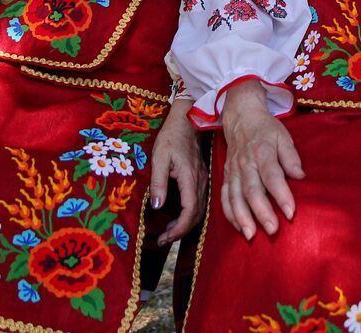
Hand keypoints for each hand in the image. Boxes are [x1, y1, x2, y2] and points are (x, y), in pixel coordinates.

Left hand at [149, 99, 206, 245]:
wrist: (187, 121)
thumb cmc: (171, 137)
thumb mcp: (159, 157)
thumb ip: (159, 182)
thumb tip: (157, 207)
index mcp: (190, 179)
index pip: (190, 211)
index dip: (178, 229)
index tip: (164, 238)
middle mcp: (200, 182)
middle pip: (197, 215)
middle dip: (181, 231)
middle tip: (163, 240)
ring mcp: (203, 181)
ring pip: (199, 210)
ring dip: (185, 224)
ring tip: (167, 232)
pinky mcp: (201, 179)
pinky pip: (199, 202)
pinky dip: (189, 215)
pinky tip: (176, 216)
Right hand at [220, 80, 303, 239]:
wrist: (241, 118)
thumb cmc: (266, 129)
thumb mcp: (283, 137)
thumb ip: (291, 157)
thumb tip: (301, 176)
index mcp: (263, 152)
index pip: (273, 176)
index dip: (281, 195)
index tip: (291, 212)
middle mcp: (246, 163)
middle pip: (252, 190)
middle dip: (261, 212)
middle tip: (272, 230)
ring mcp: (233, 171)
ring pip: (235, 197)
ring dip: (242, 217)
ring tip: (251, 235)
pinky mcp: (226, 176)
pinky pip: (225, 197)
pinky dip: (230, 214)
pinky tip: (239, 227)